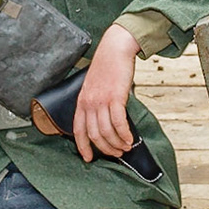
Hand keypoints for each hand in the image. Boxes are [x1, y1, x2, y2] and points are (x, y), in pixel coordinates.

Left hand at [74, 24, 139, 161]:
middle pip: (94, 134)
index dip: (83, 146)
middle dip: (106, 148)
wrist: (114, 50)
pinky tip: (130, 139)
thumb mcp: (95, 87)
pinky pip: (118, 122)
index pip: (78, 130)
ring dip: (117, 143)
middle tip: (117, 153)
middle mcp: (89, 103)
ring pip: (107, 131)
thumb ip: (97, 103)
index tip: (89, 158)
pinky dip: (124, 134)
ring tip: (126, 147)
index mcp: (82, 102)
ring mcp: (101, 101)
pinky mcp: (115, 98)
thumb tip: (107, 121)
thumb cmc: (108, 67)